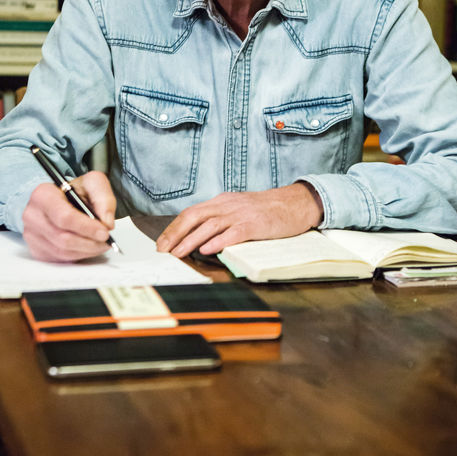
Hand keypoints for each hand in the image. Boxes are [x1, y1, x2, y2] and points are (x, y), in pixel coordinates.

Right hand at [22, 171, 116, 261]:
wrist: (58, 199)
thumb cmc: (73, 192)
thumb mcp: (92, 183)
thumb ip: (103, 198)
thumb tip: (107, 223)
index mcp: (43, 195)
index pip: (64, 217)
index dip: (87, 227)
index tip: (104, 232)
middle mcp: (32, 216)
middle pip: (63, 238)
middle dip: (90, 242)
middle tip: (107, 240)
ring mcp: (31, 235)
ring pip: (63, 251)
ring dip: (86, 251)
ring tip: (101, 244)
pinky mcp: (36, 249)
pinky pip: (60, 258)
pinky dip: (78, 255)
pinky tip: (87, 247)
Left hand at [156, 182, 323, 258]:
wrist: (295, 202)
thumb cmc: (267, 209)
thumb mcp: (239, 209)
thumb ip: (220, 219)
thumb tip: (199, 237)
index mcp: (222, 202)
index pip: (191, 213)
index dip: (174, 228)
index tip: (162, 243)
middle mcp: (227, 205)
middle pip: (194, 216)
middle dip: (175, 234)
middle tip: (162, 250)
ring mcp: (241, 214)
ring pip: (210, 225)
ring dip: (191, 240)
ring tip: (178, 253)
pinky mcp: (255, 224)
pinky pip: (233, 233)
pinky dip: (218, 241)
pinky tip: (207, 250)